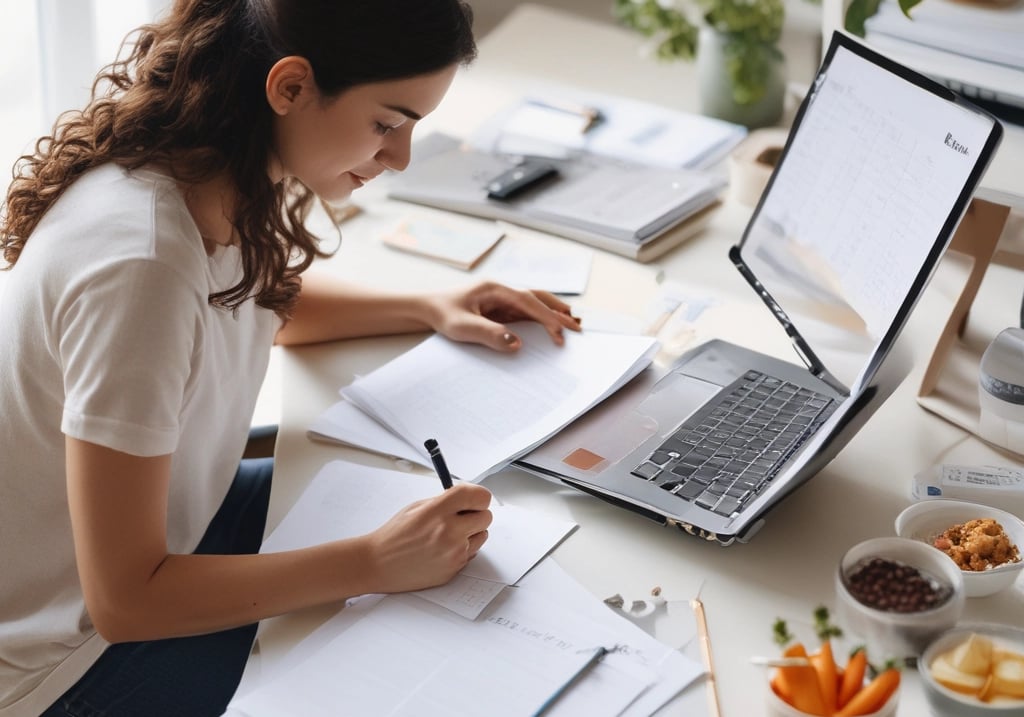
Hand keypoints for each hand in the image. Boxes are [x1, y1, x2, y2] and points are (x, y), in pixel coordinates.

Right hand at [363, 483, 492, 592]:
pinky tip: (443, 548)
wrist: (379, 564)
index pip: (478, 496)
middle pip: (486, 516)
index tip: (474, 498)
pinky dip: (463, 548)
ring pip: (482, 535)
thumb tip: (467, 497)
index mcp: (437, 512)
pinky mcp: (454, 569)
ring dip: (471, 532)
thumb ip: (445, 501)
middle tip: (461, 516)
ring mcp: (453, 553)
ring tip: (449, 533)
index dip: (478, 496)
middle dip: (476, 514)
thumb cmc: (394, 535)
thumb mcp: (417, 507)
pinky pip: (471, 553)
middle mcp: (449, 532)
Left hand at [427, 281, 581, 351]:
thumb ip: (489, 334)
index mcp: (495, 289)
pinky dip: (541, 318)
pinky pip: (525, 312)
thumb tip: (517, 343)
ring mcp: (502, 299)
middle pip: (538, 298)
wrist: (427, 308)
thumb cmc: (442, 314)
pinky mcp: (500, 309)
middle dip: (558, 311)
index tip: (559, 334)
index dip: (546, 317)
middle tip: (578, 327)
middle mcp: (502, 291)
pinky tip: (550, 326)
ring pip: (534, 302)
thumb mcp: (461, 327)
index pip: (528, 302)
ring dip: (553, 312)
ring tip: (573, 323)